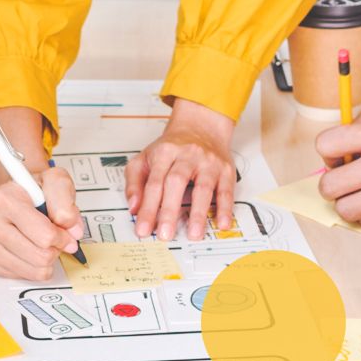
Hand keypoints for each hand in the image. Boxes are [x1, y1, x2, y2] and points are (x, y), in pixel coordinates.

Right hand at [0, 168, 81, 281]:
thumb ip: (66, 201)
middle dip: (56, 248)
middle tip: (55, 236)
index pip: (44, 236)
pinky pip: (26, 276)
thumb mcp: (56, 181)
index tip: (64, 230)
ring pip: (35, 270)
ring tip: (42, 241)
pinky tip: (31, 248)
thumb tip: (71, 229)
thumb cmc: (33, 189)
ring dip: (47, 259)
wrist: (15, 193)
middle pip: (41, 256)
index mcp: (4, 199)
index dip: (62, 236)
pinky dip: (35, 266)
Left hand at [125, 98, 235, 240]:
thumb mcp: (145, 158)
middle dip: (170, 211)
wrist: (200, 126)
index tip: (143, 229)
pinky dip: (225, 208)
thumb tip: (134, 207)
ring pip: (203, 188)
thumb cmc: (171, 147)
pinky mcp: (225, 170)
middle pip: (176, 183)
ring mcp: (208, 163)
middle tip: (165, 234)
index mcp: (164, 153)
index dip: (148, 208)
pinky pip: (226, 190)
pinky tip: (222, 223)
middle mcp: (187, 156)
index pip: (154, 183)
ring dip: (198, 213)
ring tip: (193, 234)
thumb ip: (135, 182)